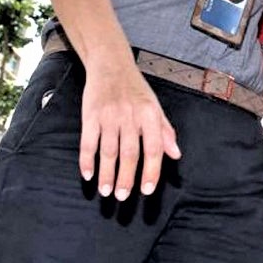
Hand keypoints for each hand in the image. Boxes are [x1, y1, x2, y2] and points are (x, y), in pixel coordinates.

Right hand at [79, 63, 180, 199]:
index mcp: (150, 115)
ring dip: (106, 174)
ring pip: (108, 151)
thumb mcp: (156, 107)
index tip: (147, 190)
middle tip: (123, 197)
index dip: (151, 171)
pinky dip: (87, 160)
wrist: (111, 66)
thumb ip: (165, 132)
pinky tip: (87, 175)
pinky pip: (87, 142)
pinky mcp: (90, 115)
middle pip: (129, 153)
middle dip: (126, 178)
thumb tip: (175, 155)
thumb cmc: (136, 90)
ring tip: (106, 191)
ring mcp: (109, 116)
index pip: (153, 148)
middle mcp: (130, 116)